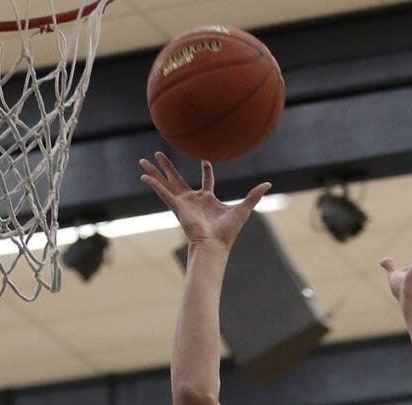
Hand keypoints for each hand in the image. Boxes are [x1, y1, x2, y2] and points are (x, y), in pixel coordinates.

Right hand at [139, 152, 270, 250]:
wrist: (215, 244)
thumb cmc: (228, 231)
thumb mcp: (243, 208)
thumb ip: (254, 195)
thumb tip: (268, 184)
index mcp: (207, 199)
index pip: (206, 181)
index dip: (206, 171)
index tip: (205, 161)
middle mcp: (192, 200)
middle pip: (177, 179)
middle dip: (167, 167)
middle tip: (158, 154)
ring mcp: (183, 203)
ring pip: (166, 182)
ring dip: (155, 171)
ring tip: (143, 160)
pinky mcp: (177, 207)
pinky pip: (162, 192)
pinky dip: (153, 184)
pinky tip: (143, 175)